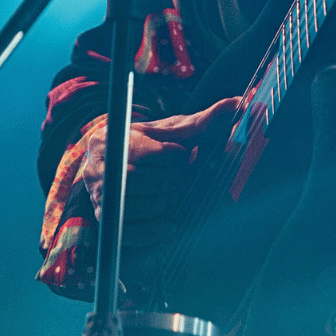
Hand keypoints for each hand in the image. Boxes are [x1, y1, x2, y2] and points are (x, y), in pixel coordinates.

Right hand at [77, 96, 239, 220]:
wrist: (117, 166)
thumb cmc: (151, 146)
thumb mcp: (173, 132)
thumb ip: (202, 121)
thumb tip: (235, 103)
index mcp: (117, 138)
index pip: (146, 150)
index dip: (173, 156)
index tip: (182, 155)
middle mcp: (100, 165)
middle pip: (137, 180)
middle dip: (167, 181)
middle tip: (179, 178)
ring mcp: (99, 195)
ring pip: (132, 204)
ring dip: (162, 204)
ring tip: (172, 196)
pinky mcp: (105, 220)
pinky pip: (126, 231)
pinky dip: (151, 231)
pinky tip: (170, 226)